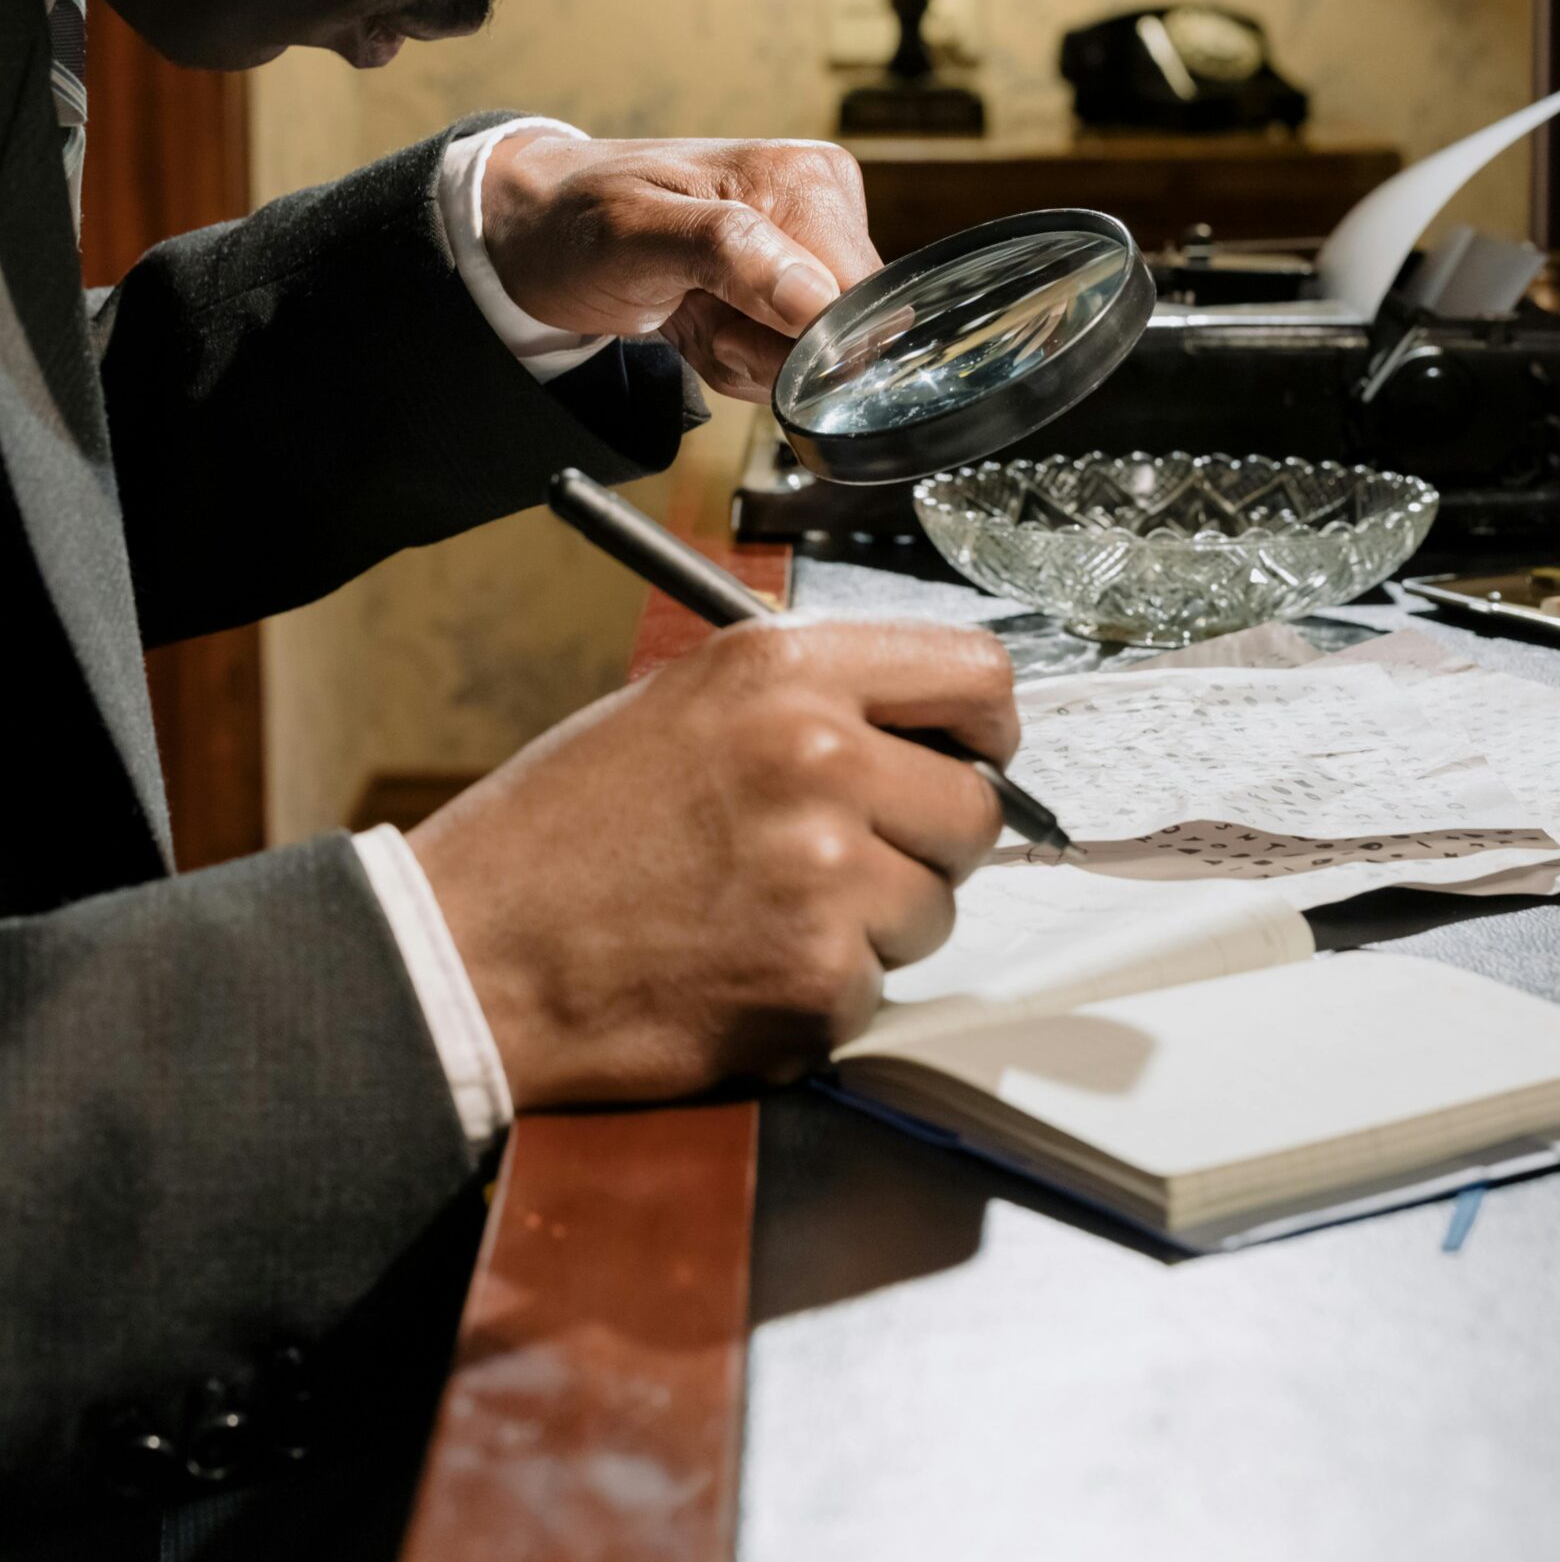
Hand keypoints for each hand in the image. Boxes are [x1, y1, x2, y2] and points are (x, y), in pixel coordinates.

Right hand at [409, 619, 1015, 1107]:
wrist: (470, 951)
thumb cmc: (562, 830)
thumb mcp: (685, 705)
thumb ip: (811, 703)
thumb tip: (928, 733)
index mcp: (783, 667)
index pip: (976, 673)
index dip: (984, 727)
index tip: (969, 755)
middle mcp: (817, 755)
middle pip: (974, 808)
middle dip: (925, 845)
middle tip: (844, 861)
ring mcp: (824, 874)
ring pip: (934, 909)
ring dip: (874, 927)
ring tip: (762, 914)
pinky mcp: (815, 980)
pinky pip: (877, 991)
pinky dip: (820, 996)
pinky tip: (737, 970)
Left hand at [479, 131, 880, 398]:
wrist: (542, 234)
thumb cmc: (577, 221)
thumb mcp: (637, 235)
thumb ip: (731, 255)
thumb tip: (818, 298)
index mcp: (804, 180)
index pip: (859, 298)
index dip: (799, 341)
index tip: (723, 326)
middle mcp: (821, 205)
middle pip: (843, 335)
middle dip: (764, 353)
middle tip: (695, 318)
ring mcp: (806, 245)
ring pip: (813, 355)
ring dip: (742, 359)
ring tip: (689, 314)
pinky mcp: (788, 281)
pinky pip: (787, 357)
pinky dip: (735, 359)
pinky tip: (696, 321)